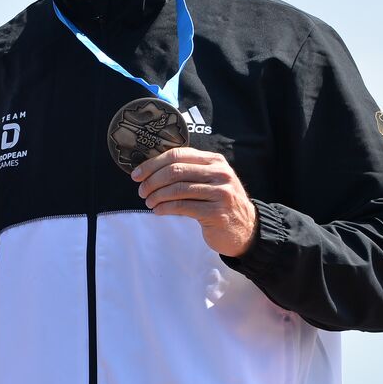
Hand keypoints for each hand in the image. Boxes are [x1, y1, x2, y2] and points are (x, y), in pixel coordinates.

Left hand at [131, 147, 257, 256]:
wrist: (246, 228)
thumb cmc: (219, 203)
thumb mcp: (209, 180)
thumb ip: (188, 171)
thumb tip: (150, 169)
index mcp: (215, 160)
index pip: (178, 154)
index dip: (153, 164)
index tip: (137, 174)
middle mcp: (220, 173)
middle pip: (175, 171)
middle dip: (152, 181)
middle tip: (141, 191)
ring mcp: (220, 193)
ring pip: (177, 189)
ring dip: (156, 196)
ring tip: (149, 202)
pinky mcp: (216, 213)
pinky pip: (182, 207)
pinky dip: (165, 208)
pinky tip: (158, 211)